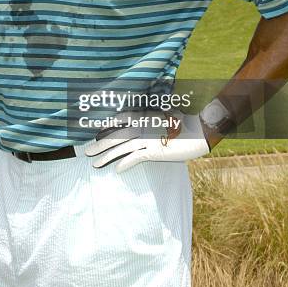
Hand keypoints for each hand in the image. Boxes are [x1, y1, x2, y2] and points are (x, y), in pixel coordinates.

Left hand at [84, 110, 209, 172]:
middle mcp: (143, 126)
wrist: (201, 130)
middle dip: (100, 144)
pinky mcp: (155, 150)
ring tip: (95, 164)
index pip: (120, 120)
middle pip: (117, 135)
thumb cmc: (183, 125)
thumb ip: (151, 122)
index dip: (106, 128)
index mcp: (144, 116)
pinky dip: (125, 163)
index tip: (95, 135)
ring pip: (122, 147)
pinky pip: (136, 157)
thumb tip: (141, 128)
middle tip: (87, 152)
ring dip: (107, 156)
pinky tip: (117, 170)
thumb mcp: (164, 120)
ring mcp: (148, 138)